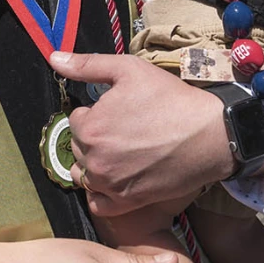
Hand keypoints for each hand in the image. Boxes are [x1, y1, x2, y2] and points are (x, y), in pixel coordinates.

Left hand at [49, 52, 233, 216]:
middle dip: (94, 137)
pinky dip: (101, 193)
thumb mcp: (129, 69)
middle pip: (79, 147)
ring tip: (120, 152)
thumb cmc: (170, 99)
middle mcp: (95, 159)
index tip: (118, 110)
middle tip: (124, 129)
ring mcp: (110, 184)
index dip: (96, 112)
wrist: (210, 134)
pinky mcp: (127, 202)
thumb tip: (53, 58)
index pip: (77, 120)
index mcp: (91, 127)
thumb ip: (87, 65)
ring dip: (95, 164)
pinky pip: (98, 204)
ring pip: (85, 175)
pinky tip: (116, 178)